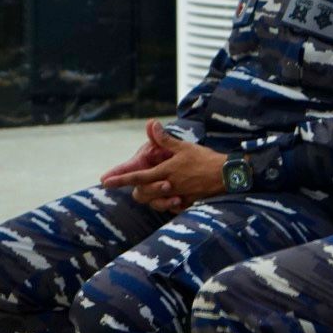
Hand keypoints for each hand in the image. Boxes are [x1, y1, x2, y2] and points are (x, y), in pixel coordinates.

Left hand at [100, 120, 224, 206]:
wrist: (227, 175)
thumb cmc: (205, 159)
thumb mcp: (184, 147)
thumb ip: (165, 139)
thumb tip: (151, 124)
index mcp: (166, 171)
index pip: (138, 176)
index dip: (120, 180)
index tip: (105, 183)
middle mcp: (169, 185)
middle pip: (143, 194)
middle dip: (137, 191)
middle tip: (135, 187)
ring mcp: (178, 196)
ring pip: (155, 203)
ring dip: (153, 198)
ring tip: (158, 190)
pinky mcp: (187, 203)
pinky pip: (171, 208)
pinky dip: (168, 204)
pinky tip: (172, 199)